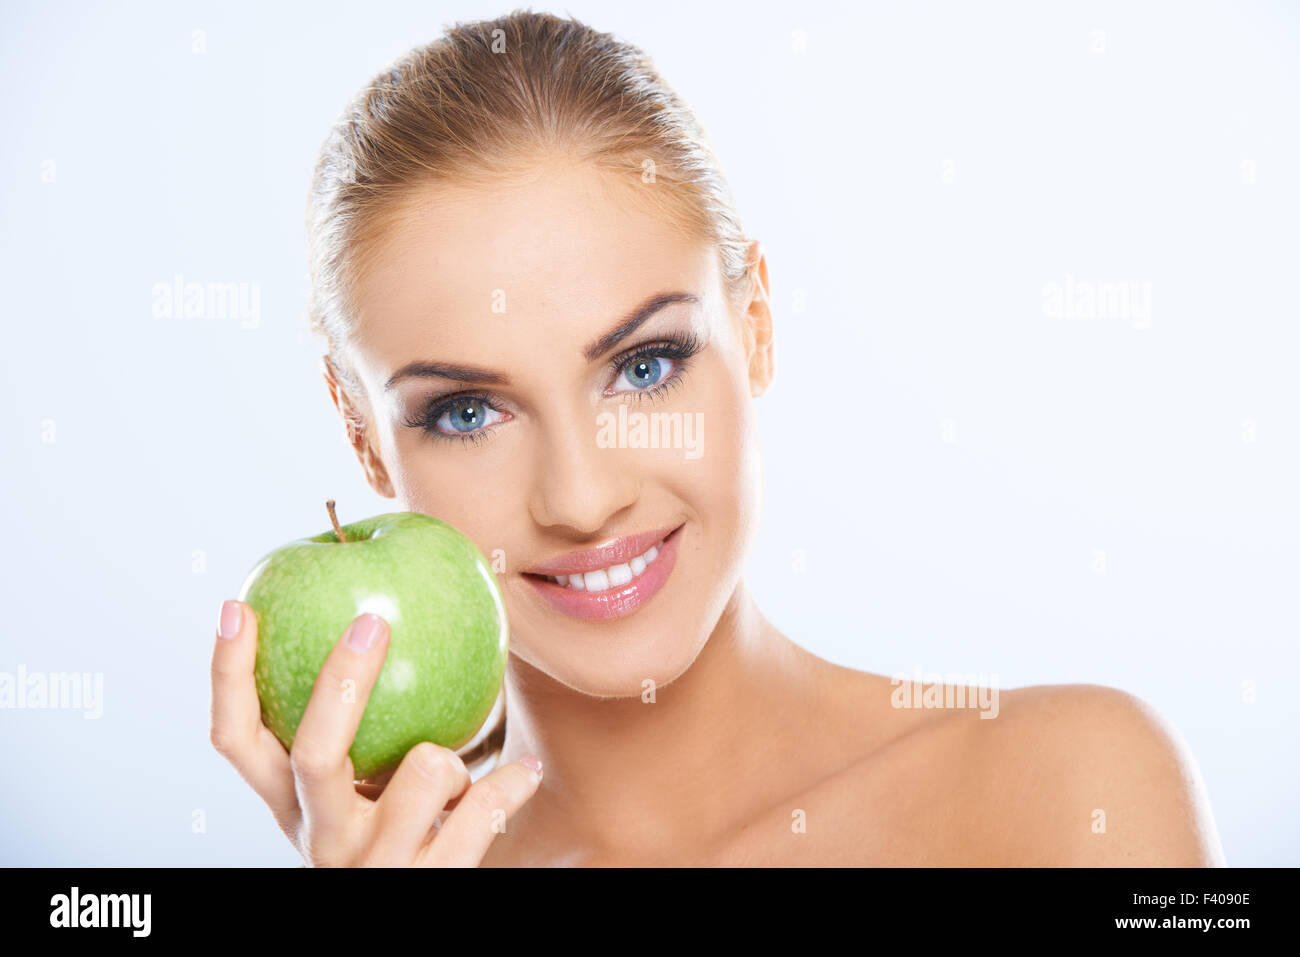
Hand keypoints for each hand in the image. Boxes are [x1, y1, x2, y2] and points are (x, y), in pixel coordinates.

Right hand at [209, 599, 540, 865]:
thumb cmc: (393, 833)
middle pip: (314, 753)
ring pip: (422, 773)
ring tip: (457, 766)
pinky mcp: (435, 882)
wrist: (410, 920)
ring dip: (449, 757)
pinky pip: (485, 810)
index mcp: (291, 807)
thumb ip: (355, 730)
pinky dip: (511, 784)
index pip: (236, 740)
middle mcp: (323, 840)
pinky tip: (527, 770)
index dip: (228, 675)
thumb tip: (374, 611)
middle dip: (340, 680)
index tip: (237, 606)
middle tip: (372, 620)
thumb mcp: (357, 793)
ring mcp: (378, 866)